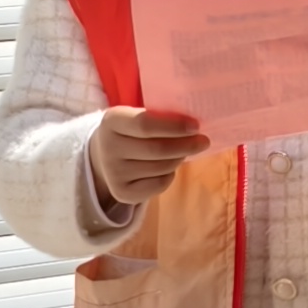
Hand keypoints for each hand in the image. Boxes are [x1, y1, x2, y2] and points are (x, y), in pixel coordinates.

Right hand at [87, 106, 212, 213]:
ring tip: (184, 152)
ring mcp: (113, 173)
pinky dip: (170, 175)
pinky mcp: (121, 192)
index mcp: (112, 121)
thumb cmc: (131, 130)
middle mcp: (108, 147)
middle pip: (156, 149)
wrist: (104, 155)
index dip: (173, 126)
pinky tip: (168, 168)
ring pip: (160, 167)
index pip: (145, 124)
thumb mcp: (136, 115)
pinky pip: (159, 184)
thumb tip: (194, 127)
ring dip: (179, 159)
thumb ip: (159, 116)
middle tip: (203, 141)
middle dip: (185, 145)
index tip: (196, 126)